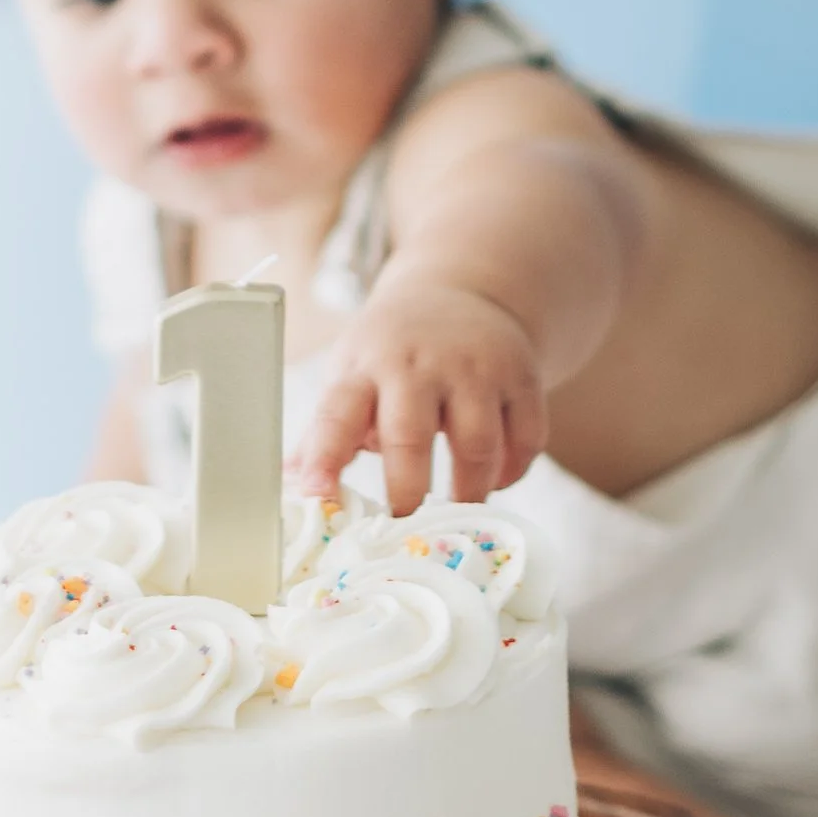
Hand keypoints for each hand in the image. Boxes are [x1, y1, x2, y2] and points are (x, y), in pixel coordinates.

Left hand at [296, 279, 546, 514]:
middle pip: (410, 434)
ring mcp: (474, 367)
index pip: (337, 413)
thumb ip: (326, 435)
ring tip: (457, 511)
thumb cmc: (392, 353)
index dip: (325, 457)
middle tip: (404, 524)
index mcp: (365, 367)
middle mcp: (419, 363)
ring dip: (468, 490)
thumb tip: (291, 491)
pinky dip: (513, 470)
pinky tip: (494, 479)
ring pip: (478, 443)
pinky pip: (526, 437)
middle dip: (406, 489)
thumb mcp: (351, 375)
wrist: (459, 292)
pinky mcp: (520, 375)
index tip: (318, 496)